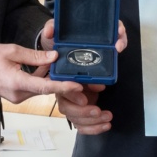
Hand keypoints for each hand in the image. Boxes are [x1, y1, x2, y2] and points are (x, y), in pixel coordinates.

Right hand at [0, 43, 82, 103]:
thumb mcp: (12, 51)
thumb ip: (34, 55)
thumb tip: (54, 56)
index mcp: (16, 82)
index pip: (44, 86)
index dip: (63, 86)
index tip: (78, 86)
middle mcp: (19, 94)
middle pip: (46, 89)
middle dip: (64, 85)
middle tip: (83, 83)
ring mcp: (18, 96)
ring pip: (42, 89)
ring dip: (54, 81)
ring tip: (71, 74)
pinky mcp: (18, 95)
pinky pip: (35, 88)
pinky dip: (43, 80)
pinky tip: (50, 69)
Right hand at [43, 19, 126, 134]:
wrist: (61, 51)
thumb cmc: (58, 44)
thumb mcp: (53, 33)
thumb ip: (52, 29)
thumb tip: (49, 30)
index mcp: (50, 76)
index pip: (54, 86)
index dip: (67, 89)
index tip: (81, 88)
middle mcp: (58, 90)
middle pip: (66, 106)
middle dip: (82, 110)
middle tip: (97, 108)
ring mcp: (66, 99)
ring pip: (74, 117)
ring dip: (90, 121)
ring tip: (106, 116)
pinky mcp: (75, 105)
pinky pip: (80, 123)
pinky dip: (92, 127)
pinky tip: (105, 125)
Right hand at [57, 84, 111, 134]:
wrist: (90, 91)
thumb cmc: (87, 83)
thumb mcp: (89, 80)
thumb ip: (93, 82)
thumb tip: (100, 86)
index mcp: (62, 85)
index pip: (62, 90)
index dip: (72, 95)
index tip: (84, 100)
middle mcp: (62, 99)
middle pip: (66, 109)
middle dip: (83, 111)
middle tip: (97, 111)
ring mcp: (69, 112)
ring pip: (76, 120)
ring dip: (93, 121)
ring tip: (107, 117)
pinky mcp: (76, 122)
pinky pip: (82, 128)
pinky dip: (94, 128)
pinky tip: (106, 125)